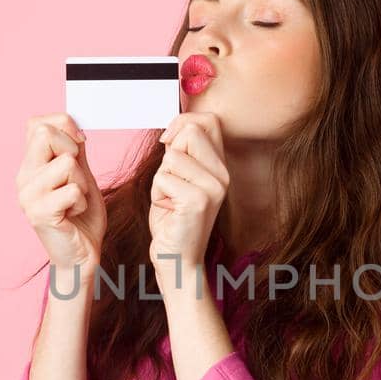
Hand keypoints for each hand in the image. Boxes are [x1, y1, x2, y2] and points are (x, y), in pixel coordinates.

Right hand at [17, 113, 105, 279]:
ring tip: (75, 201)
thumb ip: (74, 150)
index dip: (63, 125)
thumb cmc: (81, 216)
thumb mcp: (80, 175)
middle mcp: (23, 177)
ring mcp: (28, 195)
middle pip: (45, 134)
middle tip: (77, 176)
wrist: (81, 255)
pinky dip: (82, 202)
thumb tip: (73, 123)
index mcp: (30, 165)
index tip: (79, 144)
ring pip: (67, 163)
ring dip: (83, 183)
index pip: (36, 123)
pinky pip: (72, 190)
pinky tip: (73, 214)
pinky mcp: (39, 213)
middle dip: (73, 150)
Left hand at [148, 112, 228, 276]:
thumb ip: (182, 152)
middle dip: (169, 152)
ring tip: (170, 199)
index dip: (182, 122)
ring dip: (160, 178)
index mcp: (220, 166)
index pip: (209, 120)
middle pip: (190, 131)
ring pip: (172, 156)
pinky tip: (169, 209)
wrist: (178, 258)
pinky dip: (157, 194)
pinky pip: (163, 178)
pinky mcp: (198, 200)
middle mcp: (223, 174)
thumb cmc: (173, 219)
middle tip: (171, 181)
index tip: (168, 142)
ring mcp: (214, 187)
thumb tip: (174, 129)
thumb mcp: (178, 177)